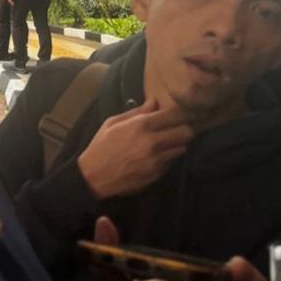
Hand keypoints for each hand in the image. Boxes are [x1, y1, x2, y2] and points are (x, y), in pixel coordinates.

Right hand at [76, 99, 194, 199]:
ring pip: (182, 148)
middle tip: (178, 128)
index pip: (174, 115)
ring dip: (177, 144)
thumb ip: (136, 112)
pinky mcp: (158, 174)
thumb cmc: (101, 146)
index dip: (182, 112)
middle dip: (184, 129)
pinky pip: (172, 162)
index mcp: (141, 125)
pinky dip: (168, 158)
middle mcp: (153, 142)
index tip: (183, 112)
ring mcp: (157, 160)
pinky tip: (157, 156)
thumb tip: (154, 102)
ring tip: (168, 143)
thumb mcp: (112, 123)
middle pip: (186, 132)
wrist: (94, 177)